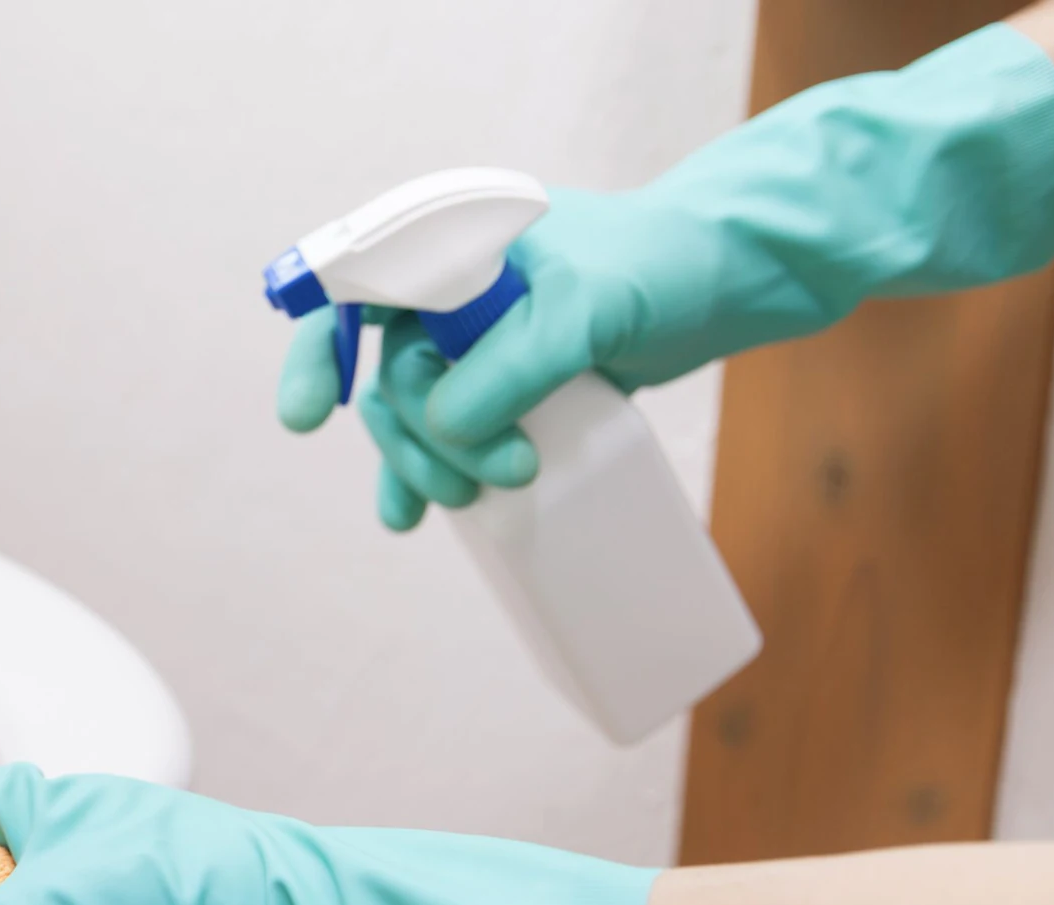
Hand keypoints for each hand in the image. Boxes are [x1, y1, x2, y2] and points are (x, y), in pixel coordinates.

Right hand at [280, 21, 1053, 530]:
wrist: (742, 275)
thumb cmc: (671, 265)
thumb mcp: (591, 310)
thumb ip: (515, 364)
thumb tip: (442, 427)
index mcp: (453, 237)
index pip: (352, 286)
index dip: (315, 349)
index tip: (310, 416)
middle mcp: (452, 283)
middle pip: (385, 370)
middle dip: (414, 434)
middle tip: (480, 480)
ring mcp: (480, 337)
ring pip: (415, 410)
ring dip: (426, 462)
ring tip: (463, 505)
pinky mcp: (512, 381)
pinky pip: (451, 432)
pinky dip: (433, 474)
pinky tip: (418, 518)